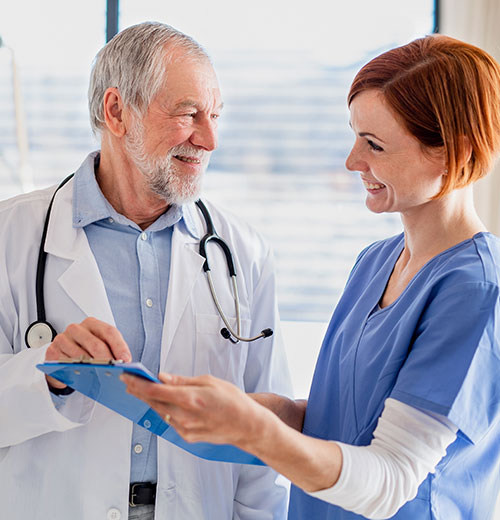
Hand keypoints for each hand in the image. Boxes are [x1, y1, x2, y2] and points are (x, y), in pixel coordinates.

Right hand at [45, 317, 130, 388]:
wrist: (64, 358)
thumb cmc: (86, 351)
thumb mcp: (101, 346)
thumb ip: (113, 351)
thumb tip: (125, 362)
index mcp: (92, 323)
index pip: (109, 332)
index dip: (119, 347)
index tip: (125, 360)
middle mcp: (77, 329)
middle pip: (96, 344)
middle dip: (107, 360)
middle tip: (114, 371)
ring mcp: (63, 339)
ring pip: (81, 356)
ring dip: (93, 368)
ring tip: (102, 376)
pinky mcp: (53, 352)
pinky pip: (67, 363)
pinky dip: (77, 371)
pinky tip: (85, 376)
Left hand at [122, 373, 269, 447]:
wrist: (246, 425)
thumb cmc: (233, 401)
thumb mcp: (209, 381)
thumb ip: (183, 380)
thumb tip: (163, 377)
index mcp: (190, 398)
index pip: (155, 391)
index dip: (138, 383)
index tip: (128, 377)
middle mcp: (184, 416)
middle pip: (153, 402)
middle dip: (140, 391)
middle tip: (130, 381)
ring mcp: (185, 428)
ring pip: (160, 412)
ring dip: (151, 401)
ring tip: (143, 390)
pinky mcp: (187, 436)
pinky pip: (170, 421)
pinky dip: (165, 410)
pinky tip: (164, 403)